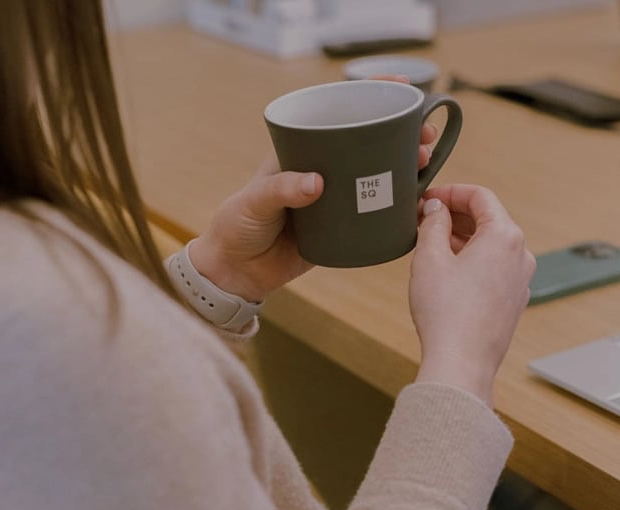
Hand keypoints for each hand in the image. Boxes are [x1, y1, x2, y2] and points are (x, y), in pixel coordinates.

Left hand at [190, 75, 437, 301]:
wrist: (236, 272)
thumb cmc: (237, 227)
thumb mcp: (254, 202)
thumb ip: (281, 190)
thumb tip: (317, 182)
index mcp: (299, 153)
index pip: (334, 115)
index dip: (367, 95)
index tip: (397, 84)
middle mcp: (321, 171)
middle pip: (366, 143)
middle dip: (400, 133)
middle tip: (423, 134)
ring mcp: (333, 200)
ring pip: (375, 176)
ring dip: (403, 166)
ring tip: (424, 161)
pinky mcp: (340, 229)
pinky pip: (372, 214)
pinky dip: (395, 206)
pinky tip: (415, 200)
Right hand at [409, 184, 535, 405]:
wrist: (461, 361)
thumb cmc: (445, 311)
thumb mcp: (430, 258)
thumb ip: (433, 224)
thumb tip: (435, 208)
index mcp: (504, 237)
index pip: (480, 197)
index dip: (450, 192)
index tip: (427, 198)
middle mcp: (520, 255)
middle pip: (488, 220)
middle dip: (454, 215)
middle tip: (423, 219)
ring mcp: (520, 280)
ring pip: (490, 245)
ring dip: (461, 238)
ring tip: (429, 246)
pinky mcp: (513, 300)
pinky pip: (493, 268)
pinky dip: (471, 260)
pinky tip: (446, 272)